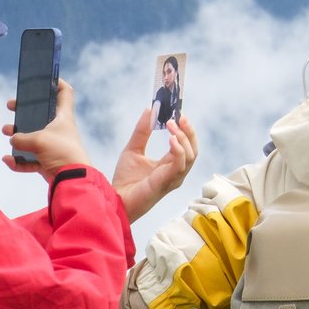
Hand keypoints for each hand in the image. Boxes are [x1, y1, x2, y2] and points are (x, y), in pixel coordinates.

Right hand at [4, 78, 92, 177]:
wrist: (71, 179)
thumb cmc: (61, 152)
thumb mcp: (38, 140)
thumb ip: (22, 138)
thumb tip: (13, 141)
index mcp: (63, 117)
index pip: (64, 93)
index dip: (57, 82)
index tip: (46, 77)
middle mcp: (59, 129)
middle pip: (41, 114)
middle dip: (25, 110)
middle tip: (12, 105)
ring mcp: (53, 146)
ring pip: (33, 138)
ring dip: (18, 136)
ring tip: (7, 132)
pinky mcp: (47, 162)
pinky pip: (30, 160)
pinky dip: (19, 161)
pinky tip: (7, 160)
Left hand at [114, 105, 199, 223]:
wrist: (115, 198)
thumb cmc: (125, 180)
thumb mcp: (133, 149)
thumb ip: (142, 131)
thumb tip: (150, 109)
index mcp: (169, 164)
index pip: (187, 145)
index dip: (186, 130)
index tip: (179, 114)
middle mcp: (175, 172)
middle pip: (194, 150)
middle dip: (190, 132)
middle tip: (181, 117)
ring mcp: (173, 178)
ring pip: (191, 156)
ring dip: (184, 138)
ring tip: (171, 125)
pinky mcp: (166, 183)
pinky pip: (180, 165)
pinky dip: (179, 150)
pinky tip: (171, 139)